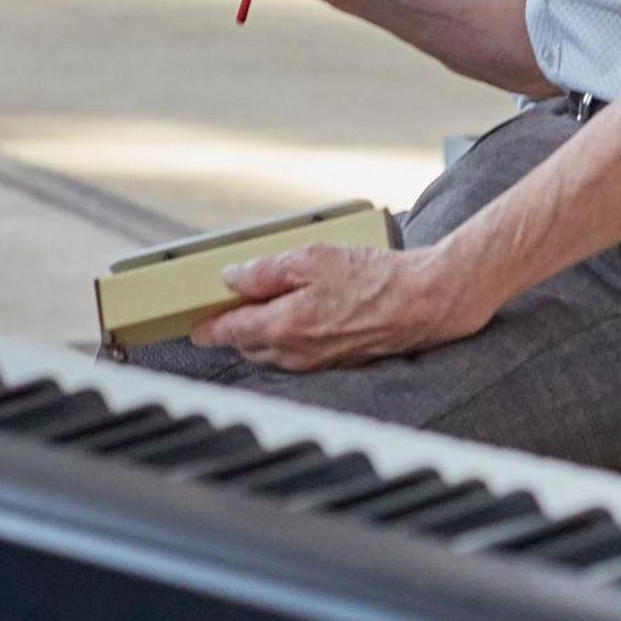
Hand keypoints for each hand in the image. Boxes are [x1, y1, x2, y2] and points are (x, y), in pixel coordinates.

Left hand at [193, 243, 495, 370]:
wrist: (424, 302)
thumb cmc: (374, 279)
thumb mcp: (312, 259)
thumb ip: (265, 271)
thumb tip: (232, 277)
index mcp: (282, 326)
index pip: (229, 332)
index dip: (208, 327)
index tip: (195, 325)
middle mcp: (296, 352)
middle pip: (249, 344)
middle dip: (236, 327)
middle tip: (233, 304)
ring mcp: (317, 361)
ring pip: (274, 351)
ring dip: (264, 333)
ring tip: (270, 303)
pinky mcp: (337, 361)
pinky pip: (300, 354)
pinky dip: (291, 337)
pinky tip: (305, 312)